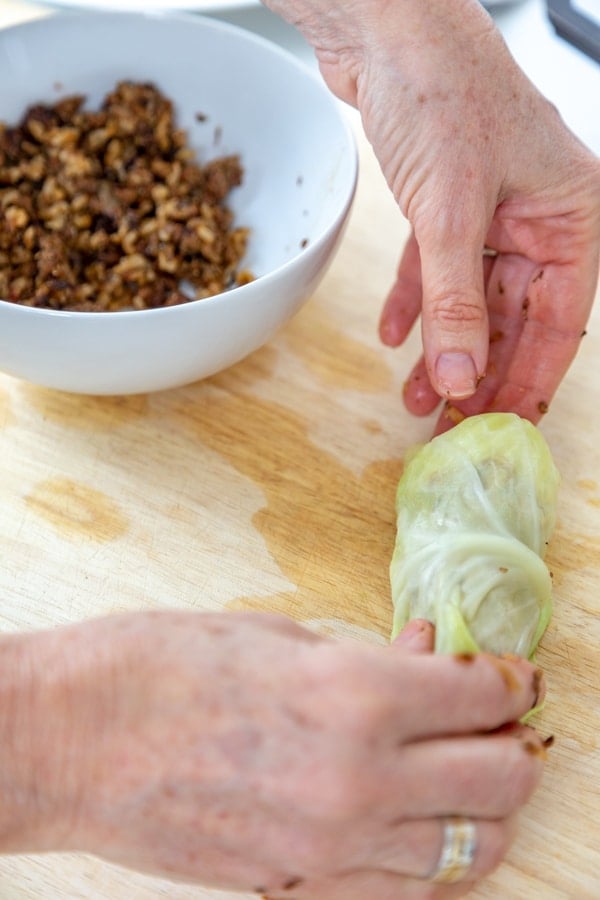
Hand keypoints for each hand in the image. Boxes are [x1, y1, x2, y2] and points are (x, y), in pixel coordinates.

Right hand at [5, 611, 549, 897]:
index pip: (484, 697)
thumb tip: (427, 663)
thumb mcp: (279, 636)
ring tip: (460, 771)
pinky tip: (410, 820)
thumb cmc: (161, 664)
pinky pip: (402, 890)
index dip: (511, 679)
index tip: (510, 674)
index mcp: (355, 696)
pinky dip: (427, 856)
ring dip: (481, 807)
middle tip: (497, 720)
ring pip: (465, 850)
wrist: (73, 738)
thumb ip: (369, 660)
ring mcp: (330, 848)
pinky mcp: (299, 887)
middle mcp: (359, 782)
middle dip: (514, 744)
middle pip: (500, 781)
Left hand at [264, 0, 599, 431]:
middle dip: (478, 373)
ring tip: (416, 396)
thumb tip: (461, 377)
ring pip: (472, 299)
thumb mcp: (451, 213)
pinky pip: (435, 269)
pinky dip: (415, 303)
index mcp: (570, 215)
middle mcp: (538, 215)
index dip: (528, 381)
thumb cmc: (439, 91)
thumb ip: (456, 302)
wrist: (385, 27)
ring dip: (443, 347)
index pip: (558, 322)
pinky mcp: (447, 200)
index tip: (500, 428)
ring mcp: (492, 209)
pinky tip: (394, 337)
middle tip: (449, 424)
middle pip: (514, 318)